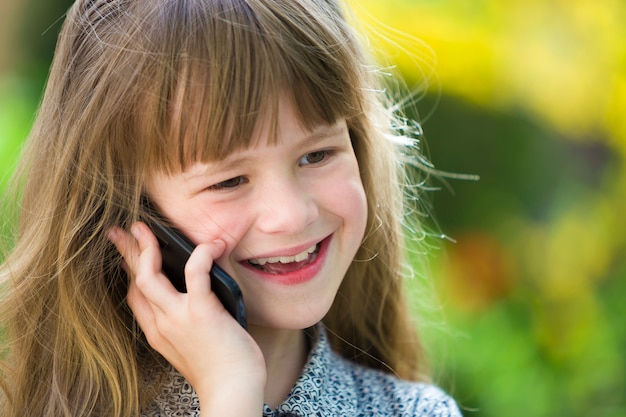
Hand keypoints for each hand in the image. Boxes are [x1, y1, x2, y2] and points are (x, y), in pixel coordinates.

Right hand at [108, 222, 265, 413]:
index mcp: (159, 334)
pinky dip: (201, 255)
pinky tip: (209, 244)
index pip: (135, 298)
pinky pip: (195, 274)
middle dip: (126, 253)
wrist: (233, 391)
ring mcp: (179, 317)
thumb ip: (185, 323)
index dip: (130, 274)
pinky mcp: (202, 312)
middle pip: (136, 282)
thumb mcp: (192, 347)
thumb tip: (194, 294)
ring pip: (149, 276)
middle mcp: (162, 324)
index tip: (128, 257)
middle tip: (120, 231)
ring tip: (145, 229)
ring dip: (146, 248)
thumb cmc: (221, 369)